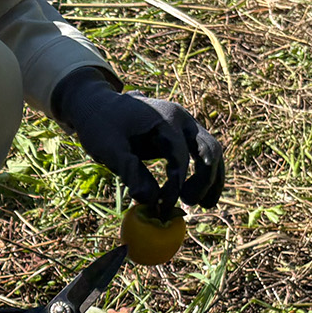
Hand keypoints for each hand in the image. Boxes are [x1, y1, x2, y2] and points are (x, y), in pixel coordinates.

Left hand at [50, 68, 224, 210]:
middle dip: (203, 181)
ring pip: (212, 152)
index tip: (164, 207)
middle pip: (209, 150)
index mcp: (164, 118)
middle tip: (187, 203)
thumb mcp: (110, 149)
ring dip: (212, 180)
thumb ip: (130, 172)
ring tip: (203, 205)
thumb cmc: (101, 126)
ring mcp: (186, 125)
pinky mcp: (184, 134)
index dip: (175, 184)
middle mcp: (182, 119)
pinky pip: (204, 155)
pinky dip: (206, 175)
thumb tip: (151, 201)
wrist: (99, 106)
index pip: (180, 155)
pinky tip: (200, 197)